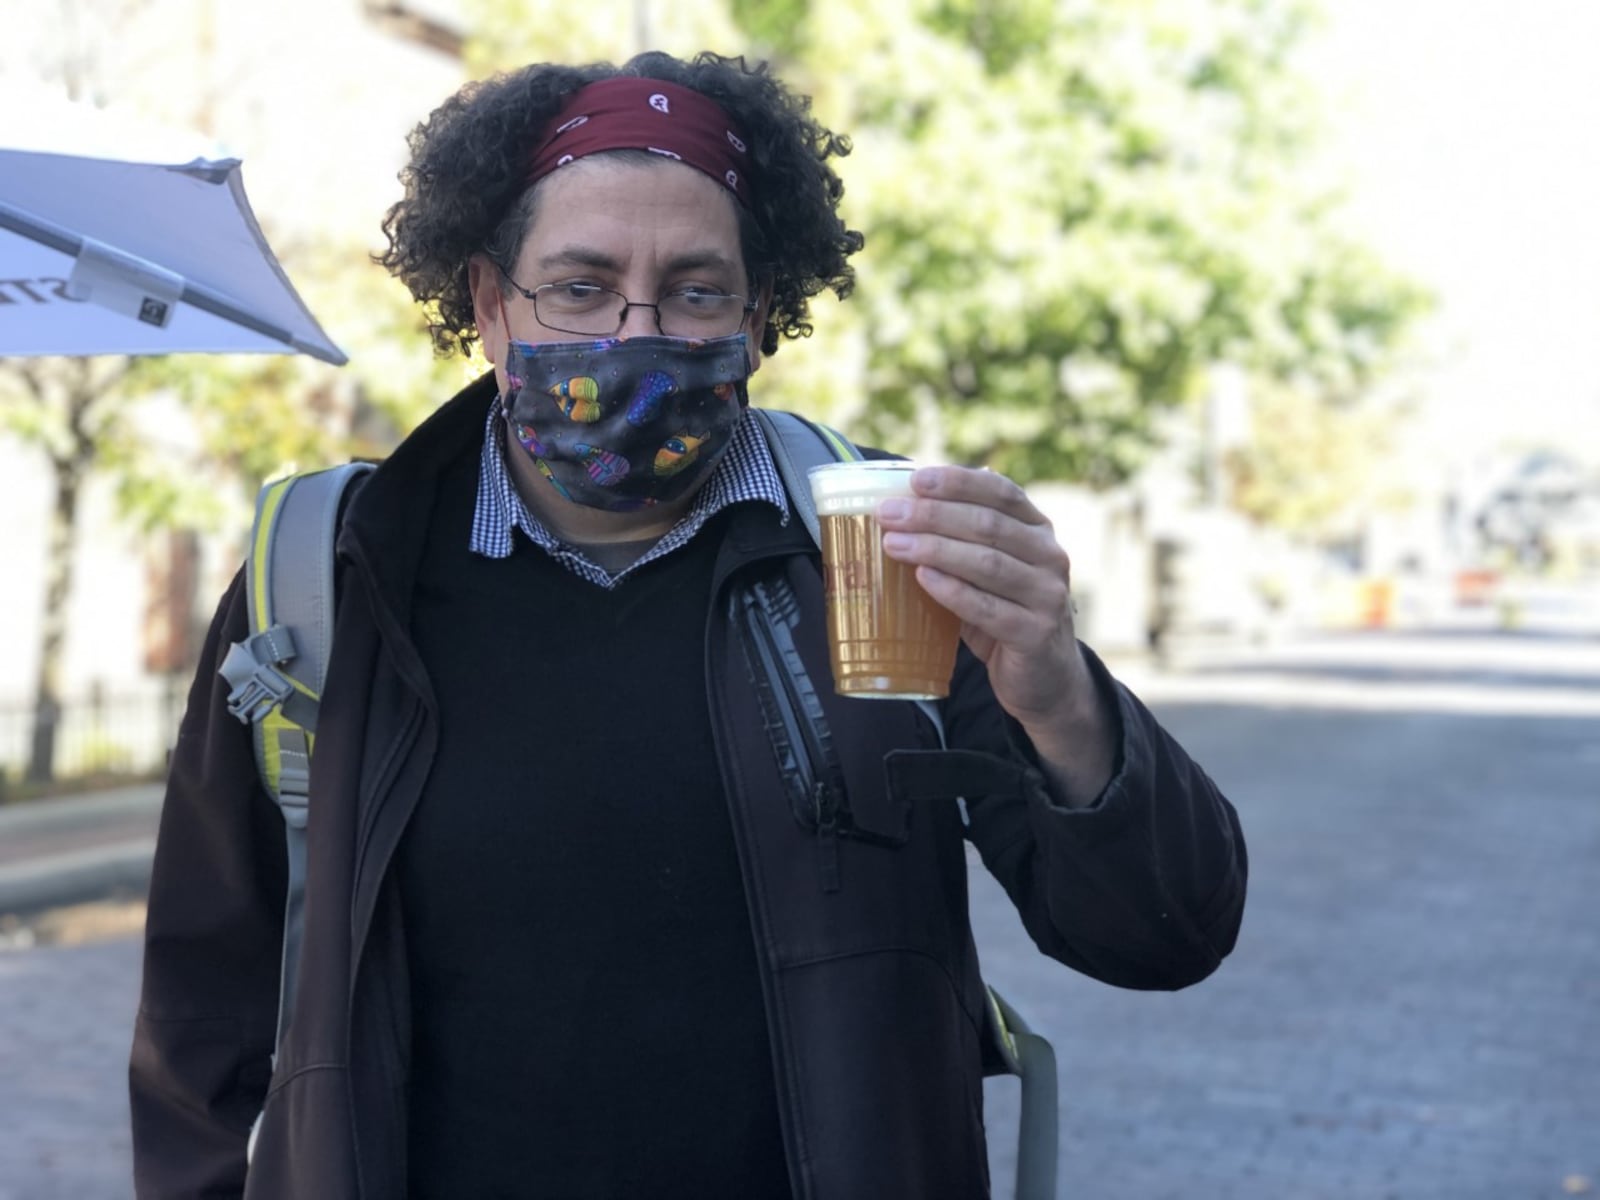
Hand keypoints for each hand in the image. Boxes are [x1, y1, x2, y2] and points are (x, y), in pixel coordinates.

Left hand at [876, 465, 1114, 804]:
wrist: (1043, 678)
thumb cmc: (1004, 614)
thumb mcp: (987, 571)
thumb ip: (962, 540)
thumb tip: (903, 505)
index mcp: (1038, 531)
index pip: (1002, 493)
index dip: (959, 482)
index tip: (915, 479)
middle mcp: (1050, 556)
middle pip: (989, 525)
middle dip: (933, 515)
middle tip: (888, 514)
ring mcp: (1047, 596)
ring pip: (988, 563)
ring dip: (936, 549)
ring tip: (894, 543)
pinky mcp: (1036, 634)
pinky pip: (989, 608)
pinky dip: (953, 591)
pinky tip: (923, 578)